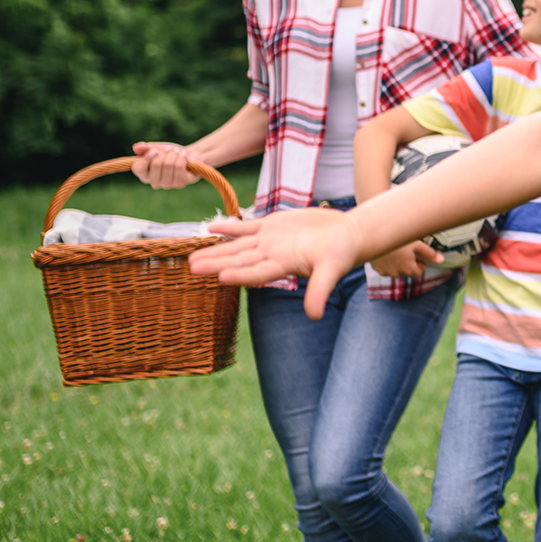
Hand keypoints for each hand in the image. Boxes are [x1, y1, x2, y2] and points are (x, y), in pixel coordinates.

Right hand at [131, 142, 196, 188]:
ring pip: (169, 164)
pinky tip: (184, 156)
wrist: (187, 155)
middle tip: (169, 150)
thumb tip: (136, 147)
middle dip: (165, 153)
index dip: (147, 157)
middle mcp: (154, 182)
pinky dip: (182, 157)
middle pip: (156, 164)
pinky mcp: (180, 183)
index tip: (155, 150)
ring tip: (177, 152)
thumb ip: (144, 148)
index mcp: (144, 174)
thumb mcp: (155, 148)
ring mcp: (167, 185)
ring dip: (174, 154)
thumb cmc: (168, 153)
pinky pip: (179, 167)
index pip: (138, 168)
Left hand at [189, 210, 360, 318]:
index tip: (219, 277)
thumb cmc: (343, 253)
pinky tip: (211, 227)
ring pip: (237, 246)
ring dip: (216, 250)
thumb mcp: (332, 270)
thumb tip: (315, 316)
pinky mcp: (274, 225)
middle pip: (239, 261)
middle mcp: (272, 255)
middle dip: (216, 264)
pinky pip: (247, 226)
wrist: (348, 235)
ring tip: (192, 256)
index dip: (239, 274)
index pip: (257, 273)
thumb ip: (320, 291)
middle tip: (192, 268)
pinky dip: (229, 227)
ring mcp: (271, 240)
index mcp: (284, 266)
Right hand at [369, 241, 443, 277]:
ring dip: (397, 264)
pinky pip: (385, 268)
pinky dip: (387, 263)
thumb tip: (441, 260)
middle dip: (408, 264)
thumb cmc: (397, 239)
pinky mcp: (376, 268)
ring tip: (396, 250)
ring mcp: (385, 272)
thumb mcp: (416, 243)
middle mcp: (397, 274)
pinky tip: (387, 252)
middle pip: (407, 272)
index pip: (419, 274)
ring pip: (395, 270)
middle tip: (406, 251)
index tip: (418, 256)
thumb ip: (429, 254)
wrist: (374, 238)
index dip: (420, 265)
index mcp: (408, 269)